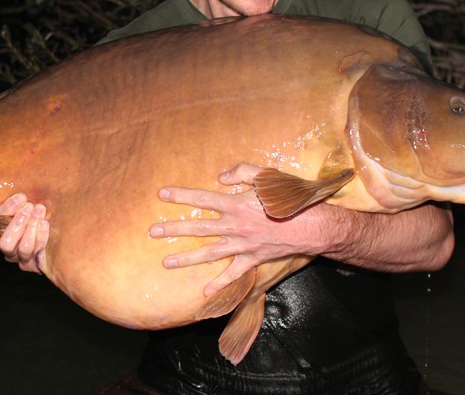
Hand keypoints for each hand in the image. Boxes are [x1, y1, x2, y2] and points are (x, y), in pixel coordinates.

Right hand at [0, 193, 49, 273]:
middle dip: (18, 222)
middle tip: (29, 206)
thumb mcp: (23, 211)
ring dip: (32, 227)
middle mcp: (9, 252)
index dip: (7, 210)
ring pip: (24, 248)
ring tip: (39, 210)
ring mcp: (23, 260)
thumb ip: (18, 205)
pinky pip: (39, 254)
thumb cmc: (35, 219)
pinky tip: (45, 223)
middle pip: (7, 243)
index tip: (21, 197)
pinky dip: (42, 237)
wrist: (55, 239)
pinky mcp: (38, 265)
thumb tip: (22, 198)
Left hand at [149, 163, 321, 295]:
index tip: (161, 195)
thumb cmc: (289, 198)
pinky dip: (220, 284)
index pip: (202, 198)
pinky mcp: (252, 259)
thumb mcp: (267, 175)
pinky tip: (205, 292)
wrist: (312, 226)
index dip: (181, 196)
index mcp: (236, 204)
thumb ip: (242, 172)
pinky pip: (233, 274)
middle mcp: (235, 226)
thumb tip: (220, 177)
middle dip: (174, 230)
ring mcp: (242, 245)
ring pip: (209, 253)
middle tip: (152, 232)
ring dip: (187, 258)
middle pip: (199, 227)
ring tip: (166, 262)